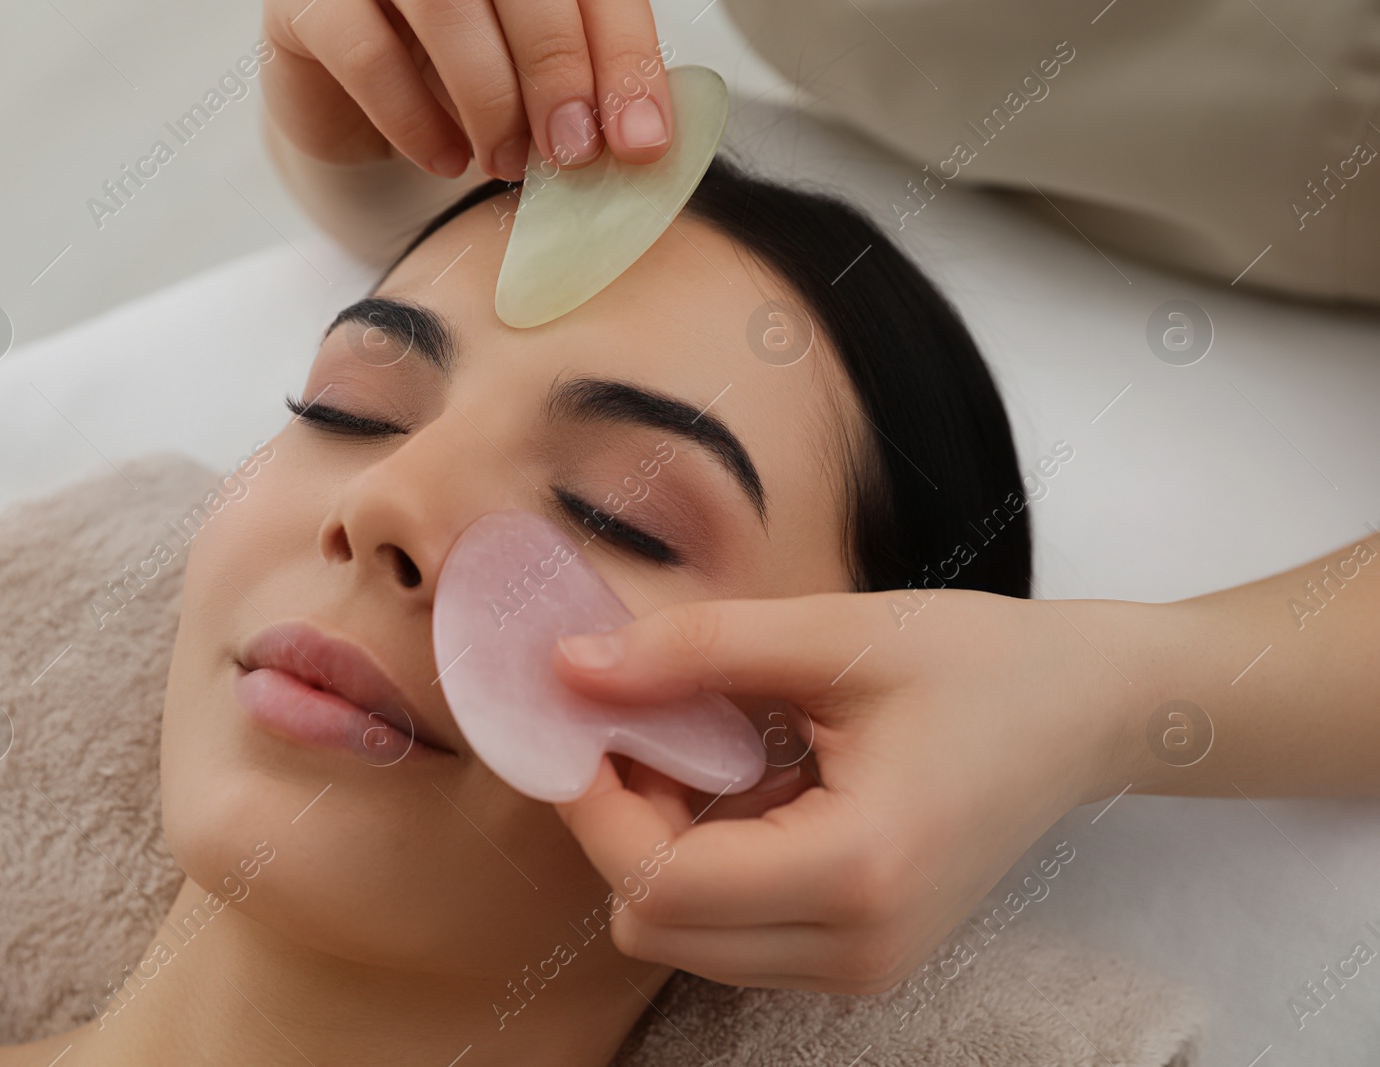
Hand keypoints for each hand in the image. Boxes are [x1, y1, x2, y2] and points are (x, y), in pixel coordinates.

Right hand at [262, 0, 675, 181]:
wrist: (356, 98)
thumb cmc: (458, 74)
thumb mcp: (537, 77)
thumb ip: (589, 85)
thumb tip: (643, 140)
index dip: (625, 60)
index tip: (640, 142)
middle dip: (558, 73)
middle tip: (572, 153)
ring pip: (444, 4)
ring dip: (488, 97)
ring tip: (504, 160)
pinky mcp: (308, 2)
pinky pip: (365, 51)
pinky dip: (414, 118)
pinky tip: (443, 157)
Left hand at [548, 589, 1144, 992]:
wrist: (1089, 712)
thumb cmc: (981, 661)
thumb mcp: (835, 635)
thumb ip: (695, 650)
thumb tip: (571, 667)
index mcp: (856, 869)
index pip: (658, 882)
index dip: (594, 803)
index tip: (579, 718)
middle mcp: (858, 945)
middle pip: (655, 925)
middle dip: (620, 826)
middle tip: (641, 725)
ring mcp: (863, 964)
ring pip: (684, 938)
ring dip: (658, 847)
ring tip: (699, 747)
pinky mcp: (862, 956)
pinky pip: (733, 933)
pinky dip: (706, 863)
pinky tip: (743, 780)